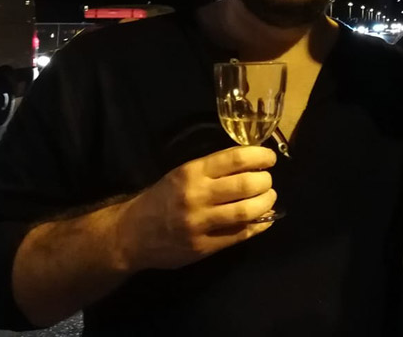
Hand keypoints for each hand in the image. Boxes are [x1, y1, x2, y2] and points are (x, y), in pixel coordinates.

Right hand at [114, 145, 277, 270]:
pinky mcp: (203, 247)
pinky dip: (259, 225)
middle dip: (265, 181)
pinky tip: (265, 220)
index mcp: (192, 172)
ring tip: (269, 198)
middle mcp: (197, 196)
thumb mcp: (182, 174)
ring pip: (247, 211)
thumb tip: (252, 162)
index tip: (270, 157)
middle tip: (268, 180)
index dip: (260, 156)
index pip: (235, 158)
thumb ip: (213, 169)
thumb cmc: (162, 197)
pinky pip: (240, 235)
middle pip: (246, 184)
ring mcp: (200, 223)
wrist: (132, 233)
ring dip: (266, 203)